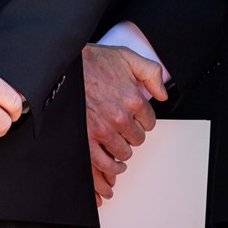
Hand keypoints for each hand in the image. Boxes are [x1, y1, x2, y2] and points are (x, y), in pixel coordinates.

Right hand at [82, 43, 167, 199]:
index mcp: (133, 98)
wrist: (65, 65)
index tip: (137, 119)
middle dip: (132, 134)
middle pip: (137, 139)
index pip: (149, 122)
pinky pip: (103, 164)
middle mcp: (120, 117)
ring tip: (119, 147)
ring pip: (123, 153)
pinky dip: (110, 169)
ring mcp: (103, 130)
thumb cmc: (93, 61)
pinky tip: (113, 167)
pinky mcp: (86, 140)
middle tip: (124, 129)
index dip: (143, 120)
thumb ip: (151, 72)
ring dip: (123, 151)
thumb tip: (162, 94)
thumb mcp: (127, 57)